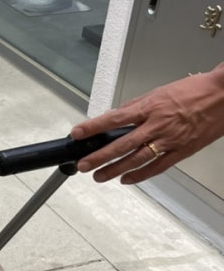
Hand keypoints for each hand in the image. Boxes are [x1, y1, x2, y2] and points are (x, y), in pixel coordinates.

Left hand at [70, 64, 223, 183]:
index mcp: (150, 107)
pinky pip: (157, 167)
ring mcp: (169, 141)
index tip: (77, 133)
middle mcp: (157, 125)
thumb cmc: (195, 90)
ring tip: (98, 176)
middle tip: (83, 165)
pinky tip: (126, 179)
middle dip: (98, 156)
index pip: (114, 118)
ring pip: (136, 160)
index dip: (93, 127)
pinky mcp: (181, 152)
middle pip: (121, 144)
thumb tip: (117, 115)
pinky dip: (139, 175)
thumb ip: (137, 106)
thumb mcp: (159, 92)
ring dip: (114, 170)